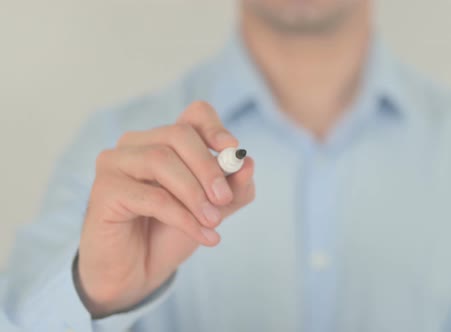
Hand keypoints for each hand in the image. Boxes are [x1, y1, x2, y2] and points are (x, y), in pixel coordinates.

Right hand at [76, 101, 254, 317]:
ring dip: (194, 194)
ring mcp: (115, 162)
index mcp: (165, 140)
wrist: (137, 272)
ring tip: (213, 222)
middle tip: (224, 200)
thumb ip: (233, 189)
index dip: (216, 127)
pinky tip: (203, 235)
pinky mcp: (104, 190)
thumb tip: (248, 163)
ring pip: (162, 161)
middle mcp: (136, 143)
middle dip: (208, 167)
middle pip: (179, 134)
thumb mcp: (212, 209)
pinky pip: (151, 196)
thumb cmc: (170, 233)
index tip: (233, 151)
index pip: (194, 114)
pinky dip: (183, 217)